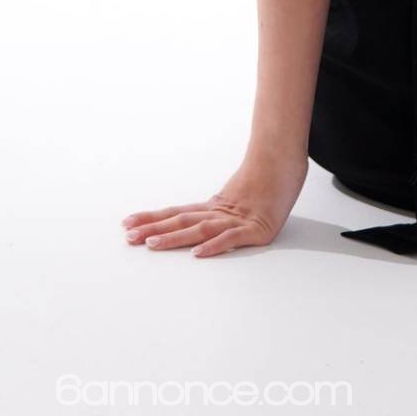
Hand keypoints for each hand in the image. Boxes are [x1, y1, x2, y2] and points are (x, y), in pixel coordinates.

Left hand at [122, 148, 308, 258]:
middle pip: (181, 220)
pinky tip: (197, 254)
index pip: (177, 212)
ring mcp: (238, 220)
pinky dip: (214, 246)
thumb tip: (207, 215)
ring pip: (200, 229)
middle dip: (153, 229)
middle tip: (128, 237)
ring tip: (152, 243)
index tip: (127, 223)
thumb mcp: (240, 196)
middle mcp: (221, 212)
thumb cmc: (269, 178)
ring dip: (174, 237)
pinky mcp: (257, 230)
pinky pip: (231, 239)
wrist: (289, 162)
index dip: (151, 218)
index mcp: (215, 206)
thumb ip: (224, 206)